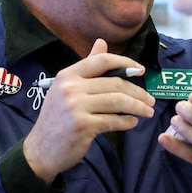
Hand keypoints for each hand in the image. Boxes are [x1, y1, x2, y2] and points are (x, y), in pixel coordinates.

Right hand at [23, 39, 155, 183]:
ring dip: (137, 107)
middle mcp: (70, 87)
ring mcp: (76, 106)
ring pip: (117, 101)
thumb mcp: (67, 89)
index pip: (102, 61)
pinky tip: (132, 122)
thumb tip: (102, 42)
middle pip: (114, 83)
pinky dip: (126, 122)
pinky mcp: (82, 125)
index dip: (125, 62)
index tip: (141, 71)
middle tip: (150, 100)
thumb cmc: (57, 118)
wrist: (41, 149)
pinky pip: (112, 120)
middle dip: (137, 92)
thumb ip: (87, 67)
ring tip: (148, 112)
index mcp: (68, 75)